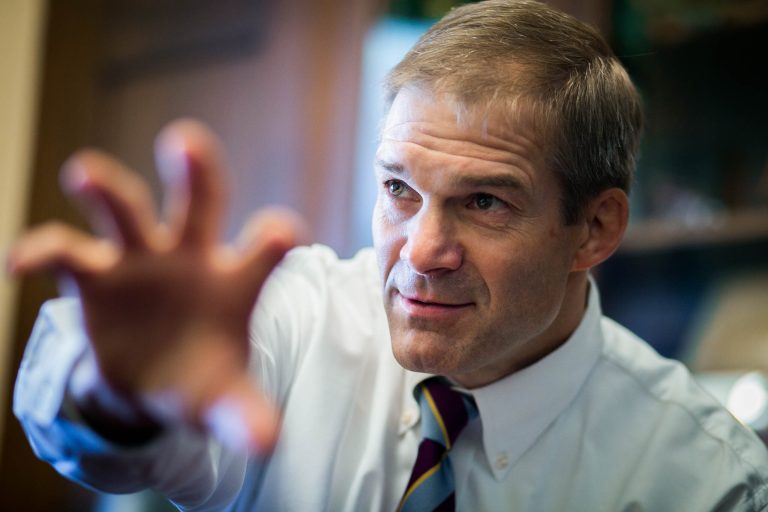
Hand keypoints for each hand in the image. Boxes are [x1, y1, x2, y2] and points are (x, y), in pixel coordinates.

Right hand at [8, 119, 303, 451]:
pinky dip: (41, 251)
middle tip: (183, 141)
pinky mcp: (95, 275)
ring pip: (125, 209)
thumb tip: (266, 443)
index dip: (274, 236)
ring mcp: (141, 260)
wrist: (154, 377)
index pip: (266, 246)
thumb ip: (246, 414)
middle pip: (198, 200)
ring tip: (83, 173)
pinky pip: (65, 252)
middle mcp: (191, 256)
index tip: (279, 233)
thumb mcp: (225, 399)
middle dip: (195, 169)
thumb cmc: (202, 376)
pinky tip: (19, 264)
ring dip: (106, 187)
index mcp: (236, 280)